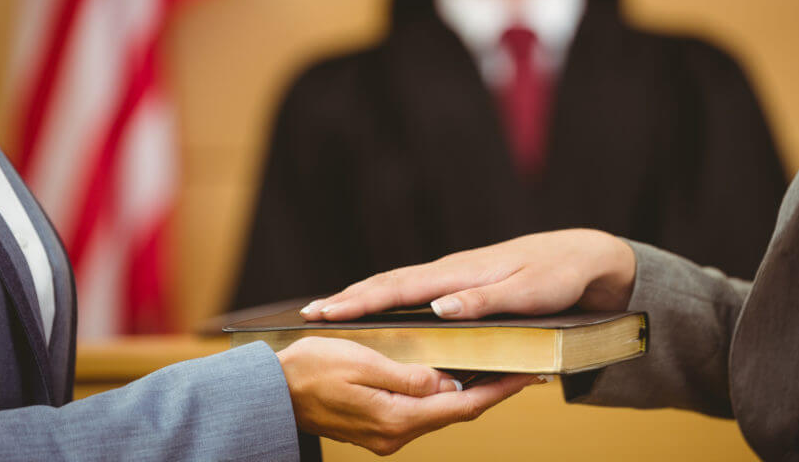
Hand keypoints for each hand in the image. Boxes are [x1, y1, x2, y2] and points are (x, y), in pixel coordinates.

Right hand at [276, 336, 542, 454]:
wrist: (271, 393)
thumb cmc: (310, 370)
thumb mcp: (362, 363)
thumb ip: (409, 376)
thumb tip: (449, 384)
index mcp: (397, 418)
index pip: (463, 406)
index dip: (499, 390)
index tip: (526, 376)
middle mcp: (396, 434)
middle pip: (456, 412)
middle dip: (490, 391)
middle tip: (519, 369)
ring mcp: (386, 435)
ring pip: (439, 413)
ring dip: (467, 394)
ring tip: (493, 370)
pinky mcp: (377, 428)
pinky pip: (420, 412)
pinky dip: (441, 396)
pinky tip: (449, 380)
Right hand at [300, 228, 634, 321]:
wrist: (582, 255)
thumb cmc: (557, 276)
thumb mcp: (527, 293)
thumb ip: (484, 302)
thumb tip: (438, 309)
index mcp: (461, 274)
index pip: (400, 288)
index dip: (360, 301)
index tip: (325, 311)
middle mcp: (451, 271)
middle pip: (389, 283)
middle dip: (348, 298)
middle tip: (310, 313)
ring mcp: (455, 274)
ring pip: (399, 284)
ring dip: (363, 296)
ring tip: (331, 309)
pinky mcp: (462, 280)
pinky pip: (414, 288)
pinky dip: (388, 296)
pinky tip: (380, 306)